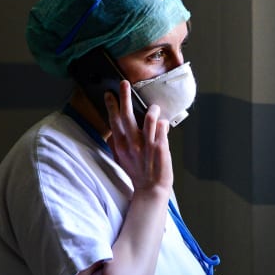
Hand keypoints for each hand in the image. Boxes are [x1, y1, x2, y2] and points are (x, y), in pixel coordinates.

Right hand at [104, 80, 172, 194]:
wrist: (151, 190)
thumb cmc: (137, 173)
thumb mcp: (123, 158)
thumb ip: (120, 142)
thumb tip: (117, 127)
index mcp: (121, 147)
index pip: (114, 122)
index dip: (111, 107)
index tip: (109, 94)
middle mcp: (132, 145)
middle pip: (127, 116)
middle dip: (124, 98)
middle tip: (124, 83)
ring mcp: (147, 146)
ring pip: (148, 120)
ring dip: (152, 110)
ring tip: (154, 107)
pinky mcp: (161, 148)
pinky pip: (162, 129)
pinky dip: (163, 123)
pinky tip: (164, 122)